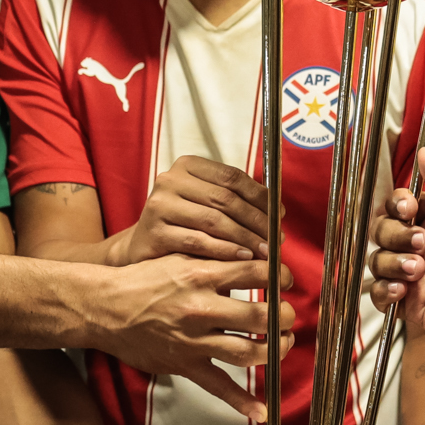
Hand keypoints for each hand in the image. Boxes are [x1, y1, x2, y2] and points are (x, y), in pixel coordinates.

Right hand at [87, 255, 293, 419]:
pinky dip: (241, 401)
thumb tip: (254, 255)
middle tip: (288, 315)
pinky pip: (218, 386)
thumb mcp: (180, 257)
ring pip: (248, 352)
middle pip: (260, 316)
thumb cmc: (143, 280)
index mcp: (201, 276)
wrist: (105, 307)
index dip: (280, 276)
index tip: (286, 280)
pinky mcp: (184, 364)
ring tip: (282, 343)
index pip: (256, 273)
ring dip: (274, 350)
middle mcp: (200, 308)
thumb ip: (215, 257)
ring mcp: (193, 340)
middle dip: (284, 317)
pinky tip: (262, 410)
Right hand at [113, 156, 270, 265]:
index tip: (279, 215)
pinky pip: (198, 241)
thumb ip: (236, 202)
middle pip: (225, 199)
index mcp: (187, 166)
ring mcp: (159, 205)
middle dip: (256, 221)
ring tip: (264, 252)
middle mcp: (170, 180)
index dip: (260, 196)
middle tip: (276, 239)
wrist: (144, 248)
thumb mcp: (208, 205)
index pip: (232, 176)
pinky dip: (225, 250)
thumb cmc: (185, 226)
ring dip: (245, 238)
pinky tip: (243, 258)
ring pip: (214, 220)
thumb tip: (277, 211)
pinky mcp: (154, 231)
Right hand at [368, 149, 424, 349]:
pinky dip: (382, 290)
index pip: (397, 205)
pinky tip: (402, 289)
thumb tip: (424, 152)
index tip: (410, 209)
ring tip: (419, 270)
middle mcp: (421, 245)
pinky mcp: (412, 303)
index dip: (396, 205)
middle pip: (381, 230)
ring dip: (391, 262)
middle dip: (394, 234)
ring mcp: (415, 274)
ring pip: (377, 261)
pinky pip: (379, 295)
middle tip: (423, 243)